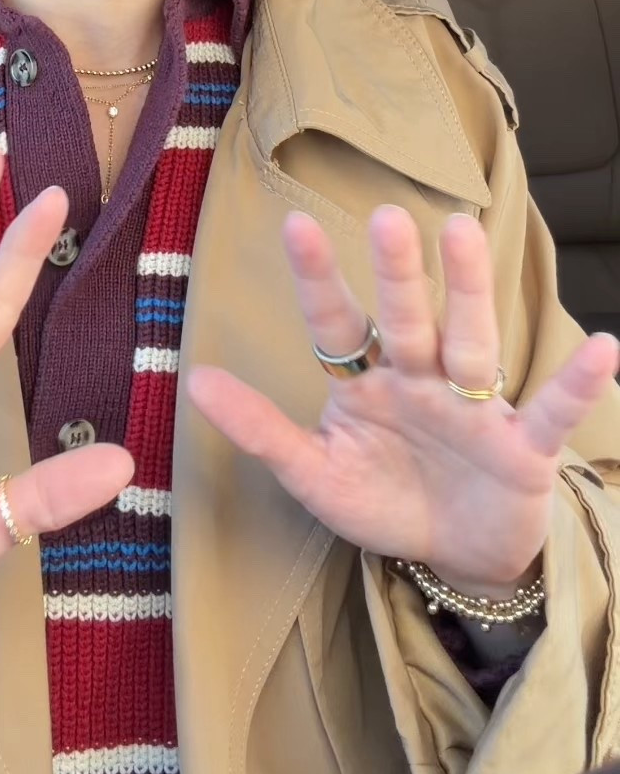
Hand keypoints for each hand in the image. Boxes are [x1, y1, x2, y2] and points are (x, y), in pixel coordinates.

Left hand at [187, 204, 619, 590]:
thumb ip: (262, 430)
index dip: (318, 277)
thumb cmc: (386, 499)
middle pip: (407, 319)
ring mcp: (474, 408)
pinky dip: (576, 385)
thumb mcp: (317, 476)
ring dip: (468, 292)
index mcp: (368, 380)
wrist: (458, 557)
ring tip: (464, 235)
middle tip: (388, 216)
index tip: (295, 222)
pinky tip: (604, 349)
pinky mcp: (521, 450)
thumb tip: (195, 380)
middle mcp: (421, 378)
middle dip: (398, 273)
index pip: (337, 322)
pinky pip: (550, 413)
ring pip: (470, 342)